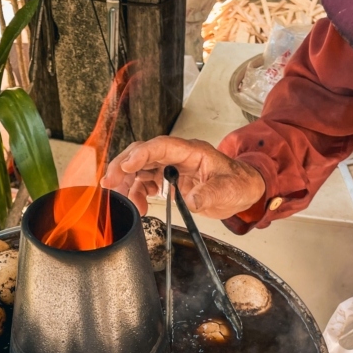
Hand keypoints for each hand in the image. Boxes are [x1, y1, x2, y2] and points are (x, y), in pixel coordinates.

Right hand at [100, 136, 265, 218]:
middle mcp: (178, 156)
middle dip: (124, 166)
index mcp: (192, 151)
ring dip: (129, 185)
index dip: (142, 154)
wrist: (242, 190)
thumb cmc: (237, 183)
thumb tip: (191, 199)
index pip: (161, 146)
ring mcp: (171, 166)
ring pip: (141, 169)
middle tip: (110, 182)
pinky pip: (146, 182)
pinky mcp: (168, 178)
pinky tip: (140, 205)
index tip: (127, 165)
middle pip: (143, 154)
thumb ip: (208, 194)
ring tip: (129, 204)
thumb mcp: (227, 190)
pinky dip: (138, 193)